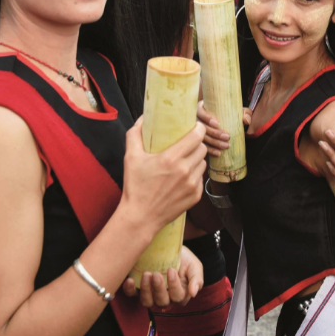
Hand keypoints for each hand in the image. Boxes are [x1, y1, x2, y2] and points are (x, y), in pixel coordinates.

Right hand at [121, 118, 207, 232]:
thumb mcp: (131, 157)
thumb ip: (135, 134)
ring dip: (196, 159)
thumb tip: (142, 118)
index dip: (198, 129)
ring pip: (203, 163)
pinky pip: (201, 179)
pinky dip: (195, 175)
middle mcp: (185, 171)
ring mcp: (192, 185)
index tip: (195, 127)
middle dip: (196, 144)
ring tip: (185, 161)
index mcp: (171, 159)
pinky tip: (183, 177)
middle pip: (202, 149)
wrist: (140, 217)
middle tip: (187, 145)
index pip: (196, 137)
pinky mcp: (196, 196)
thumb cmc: (135, 187)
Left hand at [121, 246, 203, 307]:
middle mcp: (165, 298)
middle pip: (162, 302)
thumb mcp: (195, 266)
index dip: (174, 286)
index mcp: (180, 295)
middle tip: (156, 273)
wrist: (169, 248)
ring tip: (146, 274)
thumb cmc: (184, 259)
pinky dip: (129, 289)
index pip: (178, 297)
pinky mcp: (137, 289)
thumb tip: (193, 294)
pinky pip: (131, 295)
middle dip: (158, 288)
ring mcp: (150, 295)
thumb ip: (197, 279)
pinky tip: (130, 280)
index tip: (172, 270)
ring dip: (146, 290)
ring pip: (147, 302)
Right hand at [197, 104, 250, 155]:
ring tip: (226, 146)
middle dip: (214, 133)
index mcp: (202, 108)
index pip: (200, 111)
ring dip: (213, 143)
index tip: (217, 124)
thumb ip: (244, 112)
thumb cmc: (228, 114)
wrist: (223, 123)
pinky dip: (210, 150)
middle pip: (201, 126)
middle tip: (227, 137)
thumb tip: (246, 120)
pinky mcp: (197, 141)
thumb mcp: (236, 111)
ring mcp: (195, 131)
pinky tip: (218, 153)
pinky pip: (201, 147)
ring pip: (201, 138)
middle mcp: (196, 119)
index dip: (207, 117)